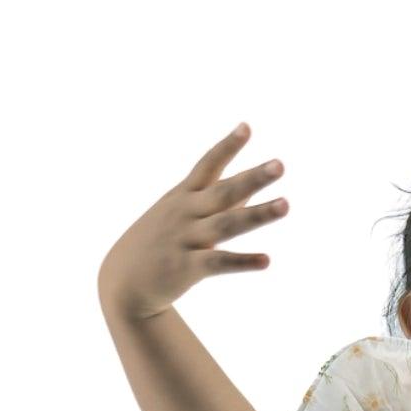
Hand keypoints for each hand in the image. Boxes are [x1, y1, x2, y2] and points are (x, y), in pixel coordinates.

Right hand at [97, 122, 289, 322]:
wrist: (124, 282)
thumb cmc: (159, 244)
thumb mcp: (181, 215)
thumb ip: (216, 200)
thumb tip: (250, 187)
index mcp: (184, 196)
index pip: (207, 165)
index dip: (227, 147)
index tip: (247, 127)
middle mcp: (185, 212)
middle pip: (225, 191)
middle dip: (252, 178)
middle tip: (280, 165)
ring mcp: (186, 238)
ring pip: (227, 224)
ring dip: (258, 214)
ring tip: (286, 205)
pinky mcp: (186, 268)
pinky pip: (218, 262)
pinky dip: (243, 261)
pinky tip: (267, 261)